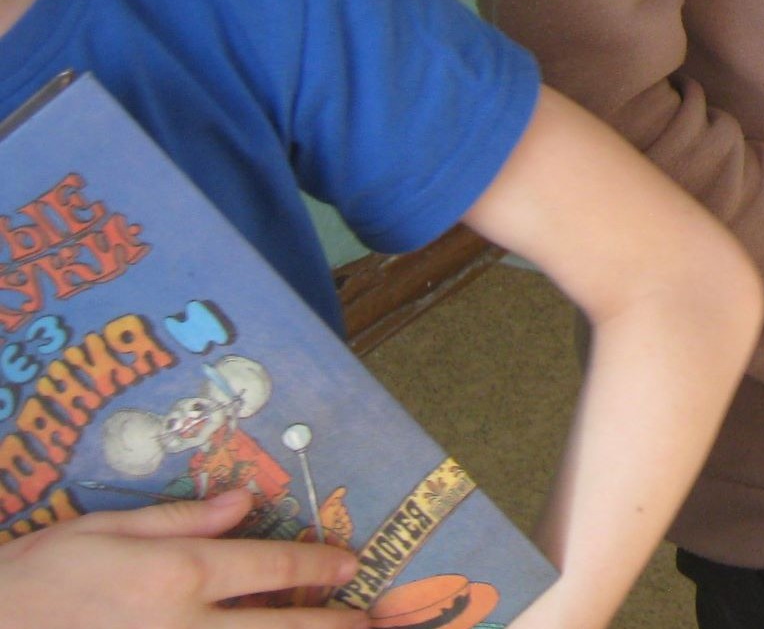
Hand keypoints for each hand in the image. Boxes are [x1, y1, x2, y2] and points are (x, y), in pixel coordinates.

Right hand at [0, 492, 361, 627]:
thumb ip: (179, 519)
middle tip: (373, 623)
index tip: (350, 568)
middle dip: (332, 627)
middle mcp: (183, 628)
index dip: (318, 567)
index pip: (268, 570)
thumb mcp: (101, 529)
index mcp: (175, 575)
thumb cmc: (32, 577)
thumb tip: (245, 502)